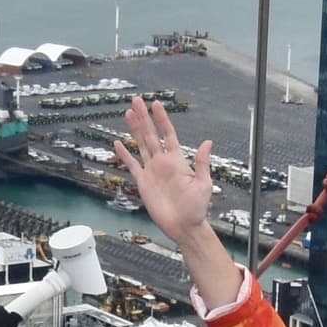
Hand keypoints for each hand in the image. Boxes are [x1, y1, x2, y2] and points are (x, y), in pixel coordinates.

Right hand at [113, 96, 220, 242]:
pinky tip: (118, 144)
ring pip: (140, 145)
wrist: (183, 226)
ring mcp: (152, 171)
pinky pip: (132, 166)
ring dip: (134, 130)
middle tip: (136, 100)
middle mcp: (163, 162)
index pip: (167, 134)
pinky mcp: (143, 182)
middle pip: (150, 135)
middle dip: (144, 118)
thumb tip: (208, 142)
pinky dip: (124, 155)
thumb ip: (203, 163)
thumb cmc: (196, 207)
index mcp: (177, 160)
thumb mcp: (203, 184)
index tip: (156, 104)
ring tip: (128, 114)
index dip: (162, 119)